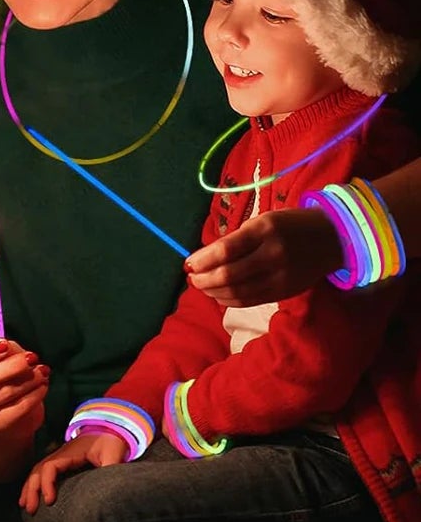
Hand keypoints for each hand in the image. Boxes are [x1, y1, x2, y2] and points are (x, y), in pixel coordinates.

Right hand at [0, 338, 49, 438]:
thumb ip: (7, 351)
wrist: (1, 410)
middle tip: (31, 358)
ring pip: (3, 392)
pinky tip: (43, 386)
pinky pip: (16, 409)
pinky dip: (33, 395)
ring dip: (28, 380)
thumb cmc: (0, 374)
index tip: (6, 345)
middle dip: (11, 366)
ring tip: (42, 371)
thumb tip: (20, 354)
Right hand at [20, 430, 127, 513]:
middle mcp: (60, 455)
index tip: (49, 501)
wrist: (109, 429)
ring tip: (25, 505)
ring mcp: (59, 458)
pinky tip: (32, 496)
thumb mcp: (113, 453)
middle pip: (38, 470)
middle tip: (31, 510)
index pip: (50, 467)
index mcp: (70, 453)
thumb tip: (112, 487)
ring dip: (29, 488)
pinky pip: (43, 473)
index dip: (47, 484)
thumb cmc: (110, 441)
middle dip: (32, 490)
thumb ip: (111, 467)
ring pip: (37, 471)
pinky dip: (34, 484)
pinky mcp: (62, 463)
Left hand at [186, 208, 339, 306]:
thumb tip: (204, 258)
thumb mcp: (263, 221)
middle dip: (203, 279)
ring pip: (238, 292)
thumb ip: (236, 238)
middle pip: (229, 275)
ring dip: (213, 292)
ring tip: (202, 286)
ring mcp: (281, 277)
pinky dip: (230, 300)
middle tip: (191, 277)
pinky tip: (219, 295)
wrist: (333, 238)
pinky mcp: (285, 292)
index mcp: (265, 230)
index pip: (225, 250)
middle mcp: (273, 255)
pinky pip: (250, 301)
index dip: (202, 260)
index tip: (188, 263)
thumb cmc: (291, 225)